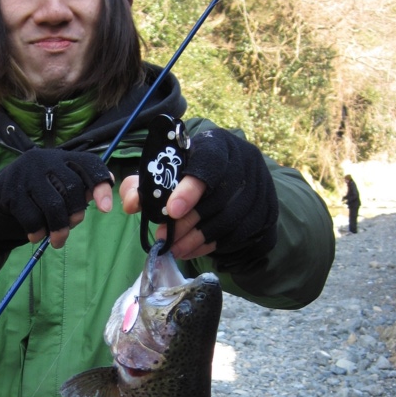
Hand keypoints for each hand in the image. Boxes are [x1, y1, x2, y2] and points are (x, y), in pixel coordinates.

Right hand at [0, 148, 113, 253]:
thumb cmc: (35, 195)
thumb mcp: (58, 187)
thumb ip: (80, 191)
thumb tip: (104, 200)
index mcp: (62, 157)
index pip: (89, 164)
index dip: (100, 185)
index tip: (105, 209)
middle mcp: (44, 159)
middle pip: (72, 188)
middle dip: (75, 214)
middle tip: (70, 228)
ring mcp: (26, 173)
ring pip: (53, 204)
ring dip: (58, 228)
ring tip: (57, 241)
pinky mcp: (10, 190)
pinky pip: (31, 216)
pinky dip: (37, 231)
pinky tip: (36, 237)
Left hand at [122, 127, 278, 268]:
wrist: (233, 176)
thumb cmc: (190, 172)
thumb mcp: (166, 170)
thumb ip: (143, 183)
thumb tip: (131, 204)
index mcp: (218, 145)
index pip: (208, 164)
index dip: (190, 189)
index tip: (172, 211)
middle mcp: (244, 163)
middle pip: (216, 199)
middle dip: (187, 223)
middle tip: (164, 238)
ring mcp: (259, 188)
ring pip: (228, 221)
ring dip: (197, 239)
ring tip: (175, 249)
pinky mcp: (265, 212)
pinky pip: (238, 235)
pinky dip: (211, 246)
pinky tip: (192, 251)